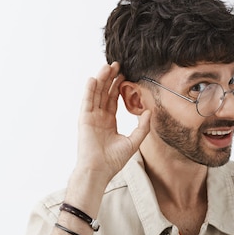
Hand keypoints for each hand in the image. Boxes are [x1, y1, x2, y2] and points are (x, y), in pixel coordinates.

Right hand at [75, 62, 150, 182]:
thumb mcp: (134, 142)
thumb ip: (142, 127)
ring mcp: (91, 117)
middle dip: (110, 79)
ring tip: (107, 66)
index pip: (113, 100)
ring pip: (96, 94)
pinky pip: (87, 102)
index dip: (118, 87)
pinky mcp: (84, 120)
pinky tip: (93, 79)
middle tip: (117, 64)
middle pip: (104, 93)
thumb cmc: (114, 160)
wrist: (100, 170)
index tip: (125, 74)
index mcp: (109, 122)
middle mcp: (99, 118)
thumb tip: (149, 112)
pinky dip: (89, 90)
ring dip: (101, 80)